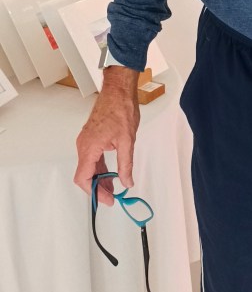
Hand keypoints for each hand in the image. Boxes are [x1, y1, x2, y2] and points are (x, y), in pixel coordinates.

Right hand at [74, 66, 140, 205]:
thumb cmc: (120, 109)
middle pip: (85, 175)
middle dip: (98, 188)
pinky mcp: (91, 137)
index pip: (84, 179)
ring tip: (113, 188)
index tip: (107, 200)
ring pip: (88, 167)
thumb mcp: (127, 141)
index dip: (94, 193)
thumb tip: (127, 181)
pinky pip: (92, 158)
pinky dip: (100, 168)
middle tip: (112, 197)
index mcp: (89, 147)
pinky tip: (110, 173)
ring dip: (99, 179)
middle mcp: (84, 145)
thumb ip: (126, 164)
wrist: (118, 90)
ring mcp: (86, 141)